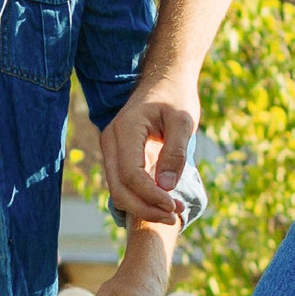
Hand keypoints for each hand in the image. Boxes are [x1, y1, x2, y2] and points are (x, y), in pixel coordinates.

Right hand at [99, 73, 198, 223]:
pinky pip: (123, 185)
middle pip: (118, 189)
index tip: (175, 206)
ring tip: (173, 212)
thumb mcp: (183, 120)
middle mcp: (111, 141)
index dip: (151, 196)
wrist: (164, 80)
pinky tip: (163, 204)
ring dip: (143, 207)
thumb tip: (166, 187)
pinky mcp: (119, 157)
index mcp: (125, 130)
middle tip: (175, 215)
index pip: (131, 174)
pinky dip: (141, 199)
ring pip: (118, 191)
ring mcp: (111, 150)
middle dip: (146, 208)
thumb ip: (175, 152)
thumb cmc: (176, 97)